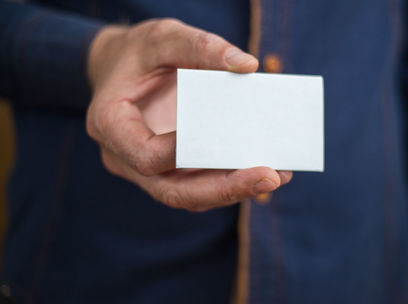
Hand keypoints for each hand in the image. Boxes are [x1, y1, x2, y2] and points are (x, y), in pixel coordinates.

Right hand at [86, 19, 291, 210]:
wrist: (121, 68)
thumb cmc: (137, 53)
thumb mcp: (162, 36)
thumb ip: (199, 46)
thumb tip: (247, 66)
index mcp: (111, 125)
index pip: (145, 156)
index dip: (182, 154)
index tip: (222, 138)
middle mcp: (124, 157)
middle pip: (172, 191)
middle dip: (223, 189)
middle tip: (270, 177)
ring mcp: (146, 170)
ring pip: (189, 195)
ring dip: (233, 190)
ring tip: (277, 175)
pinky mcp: (168, 170)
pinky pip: (197, 185)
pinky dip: (228, 181)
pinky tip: (261, 169)